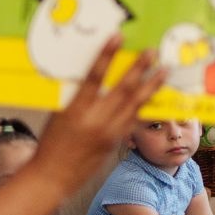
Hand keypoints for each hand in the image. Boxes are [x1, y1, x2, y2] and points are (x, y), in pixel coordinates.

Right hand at [23, 38, 166, 191]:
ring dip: (151, 86)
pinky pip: (135, 121)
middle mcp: (96, 120)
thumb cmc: (51, 143)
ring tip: (163, 71)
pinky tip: (155, 96)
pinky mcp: (116, 141)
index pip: (94, 76)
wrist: (52, 177)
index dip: (106, 55)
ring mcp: (109, 132)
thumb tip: (90, 78)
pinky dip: (146, 107)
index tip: (117, 37)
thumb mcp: (58, 115)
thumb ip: (76, 97)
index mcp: (76, 109)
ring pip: (136, 105)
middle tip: (153, 52)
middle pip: (123, 89)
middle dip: (140, 69)